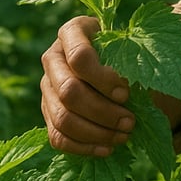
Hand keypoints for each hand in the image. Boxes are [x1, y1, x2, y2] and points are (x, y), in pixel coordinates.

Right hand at [40, 16, 133, 156]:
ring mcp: (47, 87)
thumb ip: (131, 62)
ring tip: (124, 136)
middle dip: (102, 111)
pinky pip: (58, 137)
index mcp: (73, 32)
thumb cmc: (128, 53)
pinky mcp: (48, 113)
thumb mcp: (133, 48)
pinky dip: (83, 147)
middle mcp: (53, 57)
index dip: (103, 79)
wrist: (118, 66)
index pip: (79, 56)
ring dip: (96, 132)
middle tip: (130, 121)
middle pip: (68, 91)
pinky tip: (107, 149)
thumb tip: (128, 92)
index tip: (126, 93)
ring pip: (62, 118)